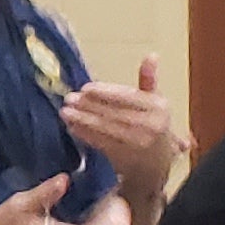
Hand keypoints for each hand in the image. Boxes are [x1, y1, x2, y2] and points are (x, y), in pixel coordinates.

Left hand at [60, 54, 187, 192]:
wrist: (155, 170)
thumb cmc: (152, 131)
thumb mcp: (155, 104)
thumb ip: (149, 81)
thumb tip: (152, 55)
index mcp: (159, 107)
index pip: (128, 96)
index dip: (105, 92)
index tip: (85, 88)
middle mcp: (152, 124)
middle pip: (114, 112)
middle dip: (88, 106)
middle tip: (68, 99)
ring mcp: (140, 143)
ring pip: (105, 128)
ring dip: (82, 120)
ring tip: (65, 112)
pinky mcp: (126, 159)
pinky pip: (101, 143)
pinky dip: (85, 135)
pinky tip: (72, 128)